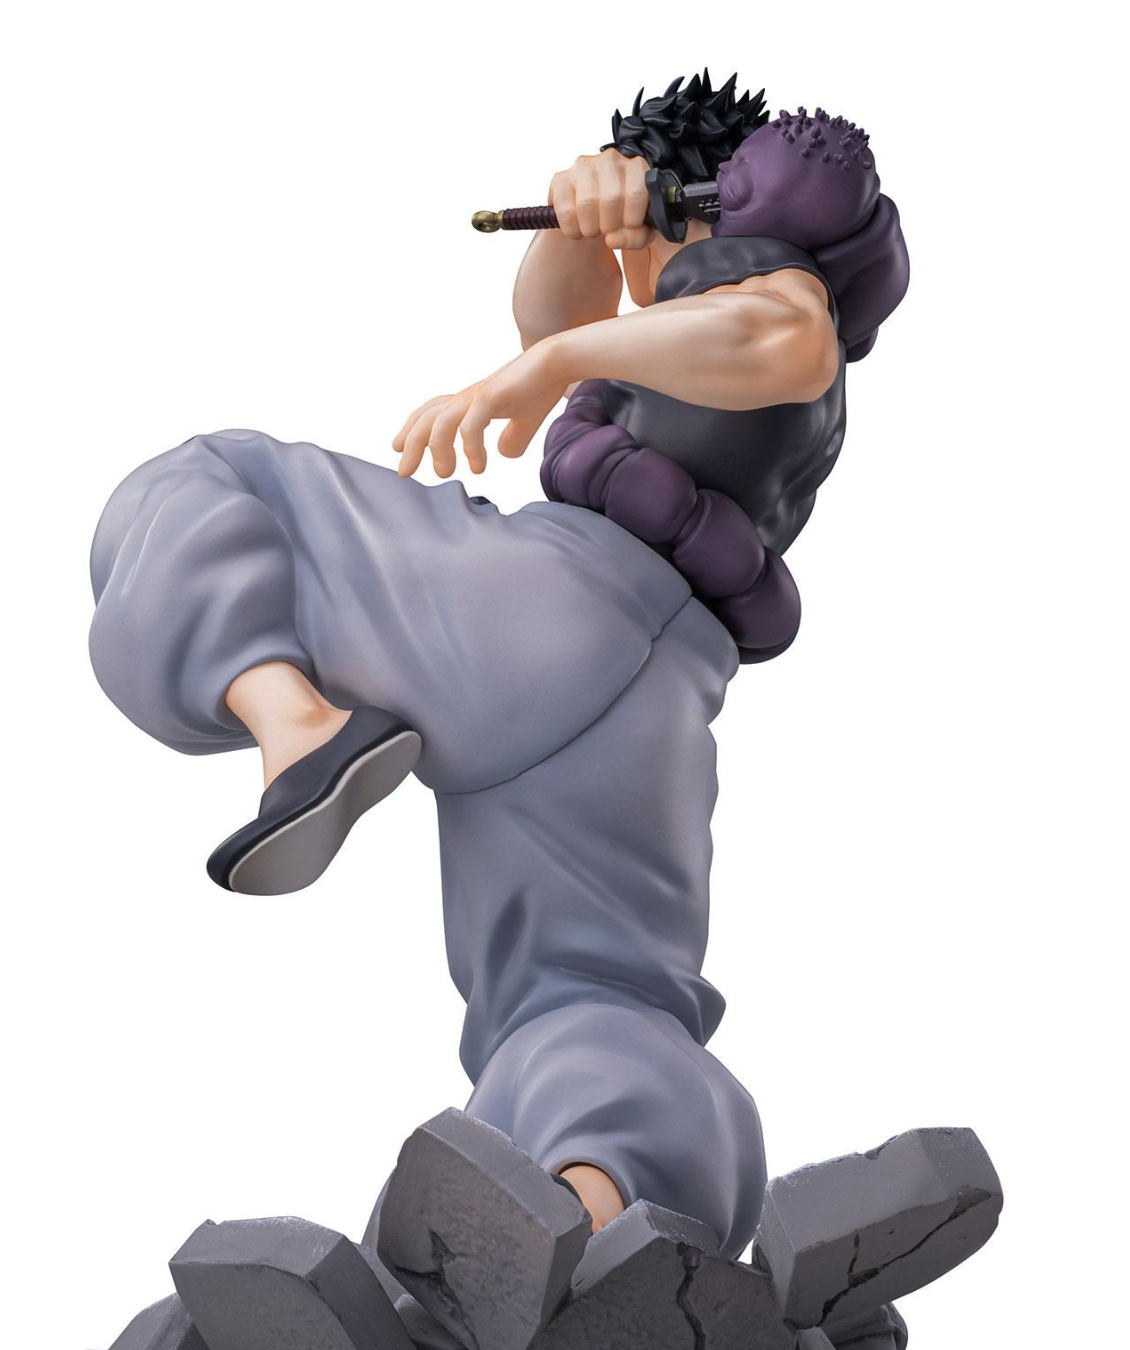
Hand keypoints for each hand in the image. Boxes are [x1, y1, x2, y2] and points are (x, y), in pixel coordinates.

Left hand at [393, 343, 569, 478]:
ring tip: (445, 473)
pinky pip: (470, 425)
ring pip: (440, 422)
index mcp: (470, 401)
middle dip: (412, 445)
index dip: (413, 430)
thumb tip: (504, 453)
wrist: (557, 362)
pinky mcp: (492, 397)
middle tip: (405, 473)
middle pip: (427, 419)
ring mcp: (478, 396)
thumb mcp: (525, 420)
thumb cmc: (541, 386)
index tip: (399, 449)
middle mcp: (467, 397)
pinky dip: (469, 447)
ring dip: (437, 450)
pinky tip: (478, 465)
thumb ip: (514, 437)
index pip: (431, 413)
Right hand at [549, 149, 650, 250]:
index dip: (632, 220)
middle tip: (607, 230)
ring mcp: (584, 166)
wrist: (594, 218)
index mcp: (636, 168)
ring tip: (593, 230)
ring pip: (587, 203)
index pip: (636, 193)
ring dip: (590, 228)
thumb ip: (637, 237)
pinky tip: (577, 229)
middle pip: (611, 198)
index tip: (628, 227)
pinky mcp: (561, 178)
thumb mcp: (638, 231)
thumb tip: (613, 239)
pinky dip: (572, 229)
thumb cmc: (621, 220)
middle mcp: (610, 160)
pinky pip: (566, 210)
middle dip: (609, 225)